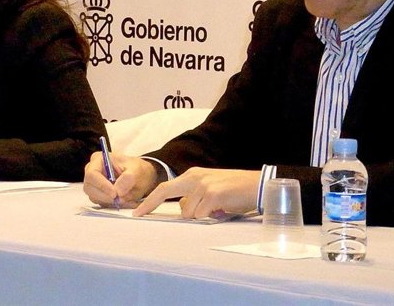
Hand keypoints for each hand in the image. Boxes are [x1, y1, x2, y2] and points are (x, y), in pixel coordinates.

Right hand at [83, 152, 157, 206]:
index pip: (92, 174)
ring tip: (127, 200)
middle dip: (105, 196)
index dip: (101, 185)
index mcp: (99, 159)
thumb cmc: (137, 170)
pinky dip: (113, 205)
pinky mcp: (99, 195)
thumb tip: (118, 190)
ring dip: (111, 202)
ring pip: (94, 197)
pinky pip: (101, 203)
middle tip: (121, 199)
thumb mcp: (137, 170)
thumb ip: (128, 178)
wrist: (141, 178)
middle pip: (89, 187)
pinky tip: (125, 201)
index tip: (115, 193)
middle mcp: (93, 172)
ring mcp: (94, 184)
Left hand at [132, 166, 258, 219]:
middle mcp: (194, 178)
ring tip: (215, 210)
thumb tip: (184, 210)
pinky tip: (222, 210)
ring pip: (188, 212)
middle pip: (165, 191)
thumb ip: (194, 198)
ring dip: (199, 216)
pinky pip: (202, 215)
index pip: (165, 187)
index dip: (150, 199)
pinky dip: (210, 217)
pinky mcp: (213, 195)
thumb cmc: (233, 191)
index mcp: (192, 175)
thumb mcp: (209, 190)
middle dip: (151, 204)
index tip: (138, 211)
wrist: (256, 185)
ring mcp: (203, 185)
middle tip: (140, 214)